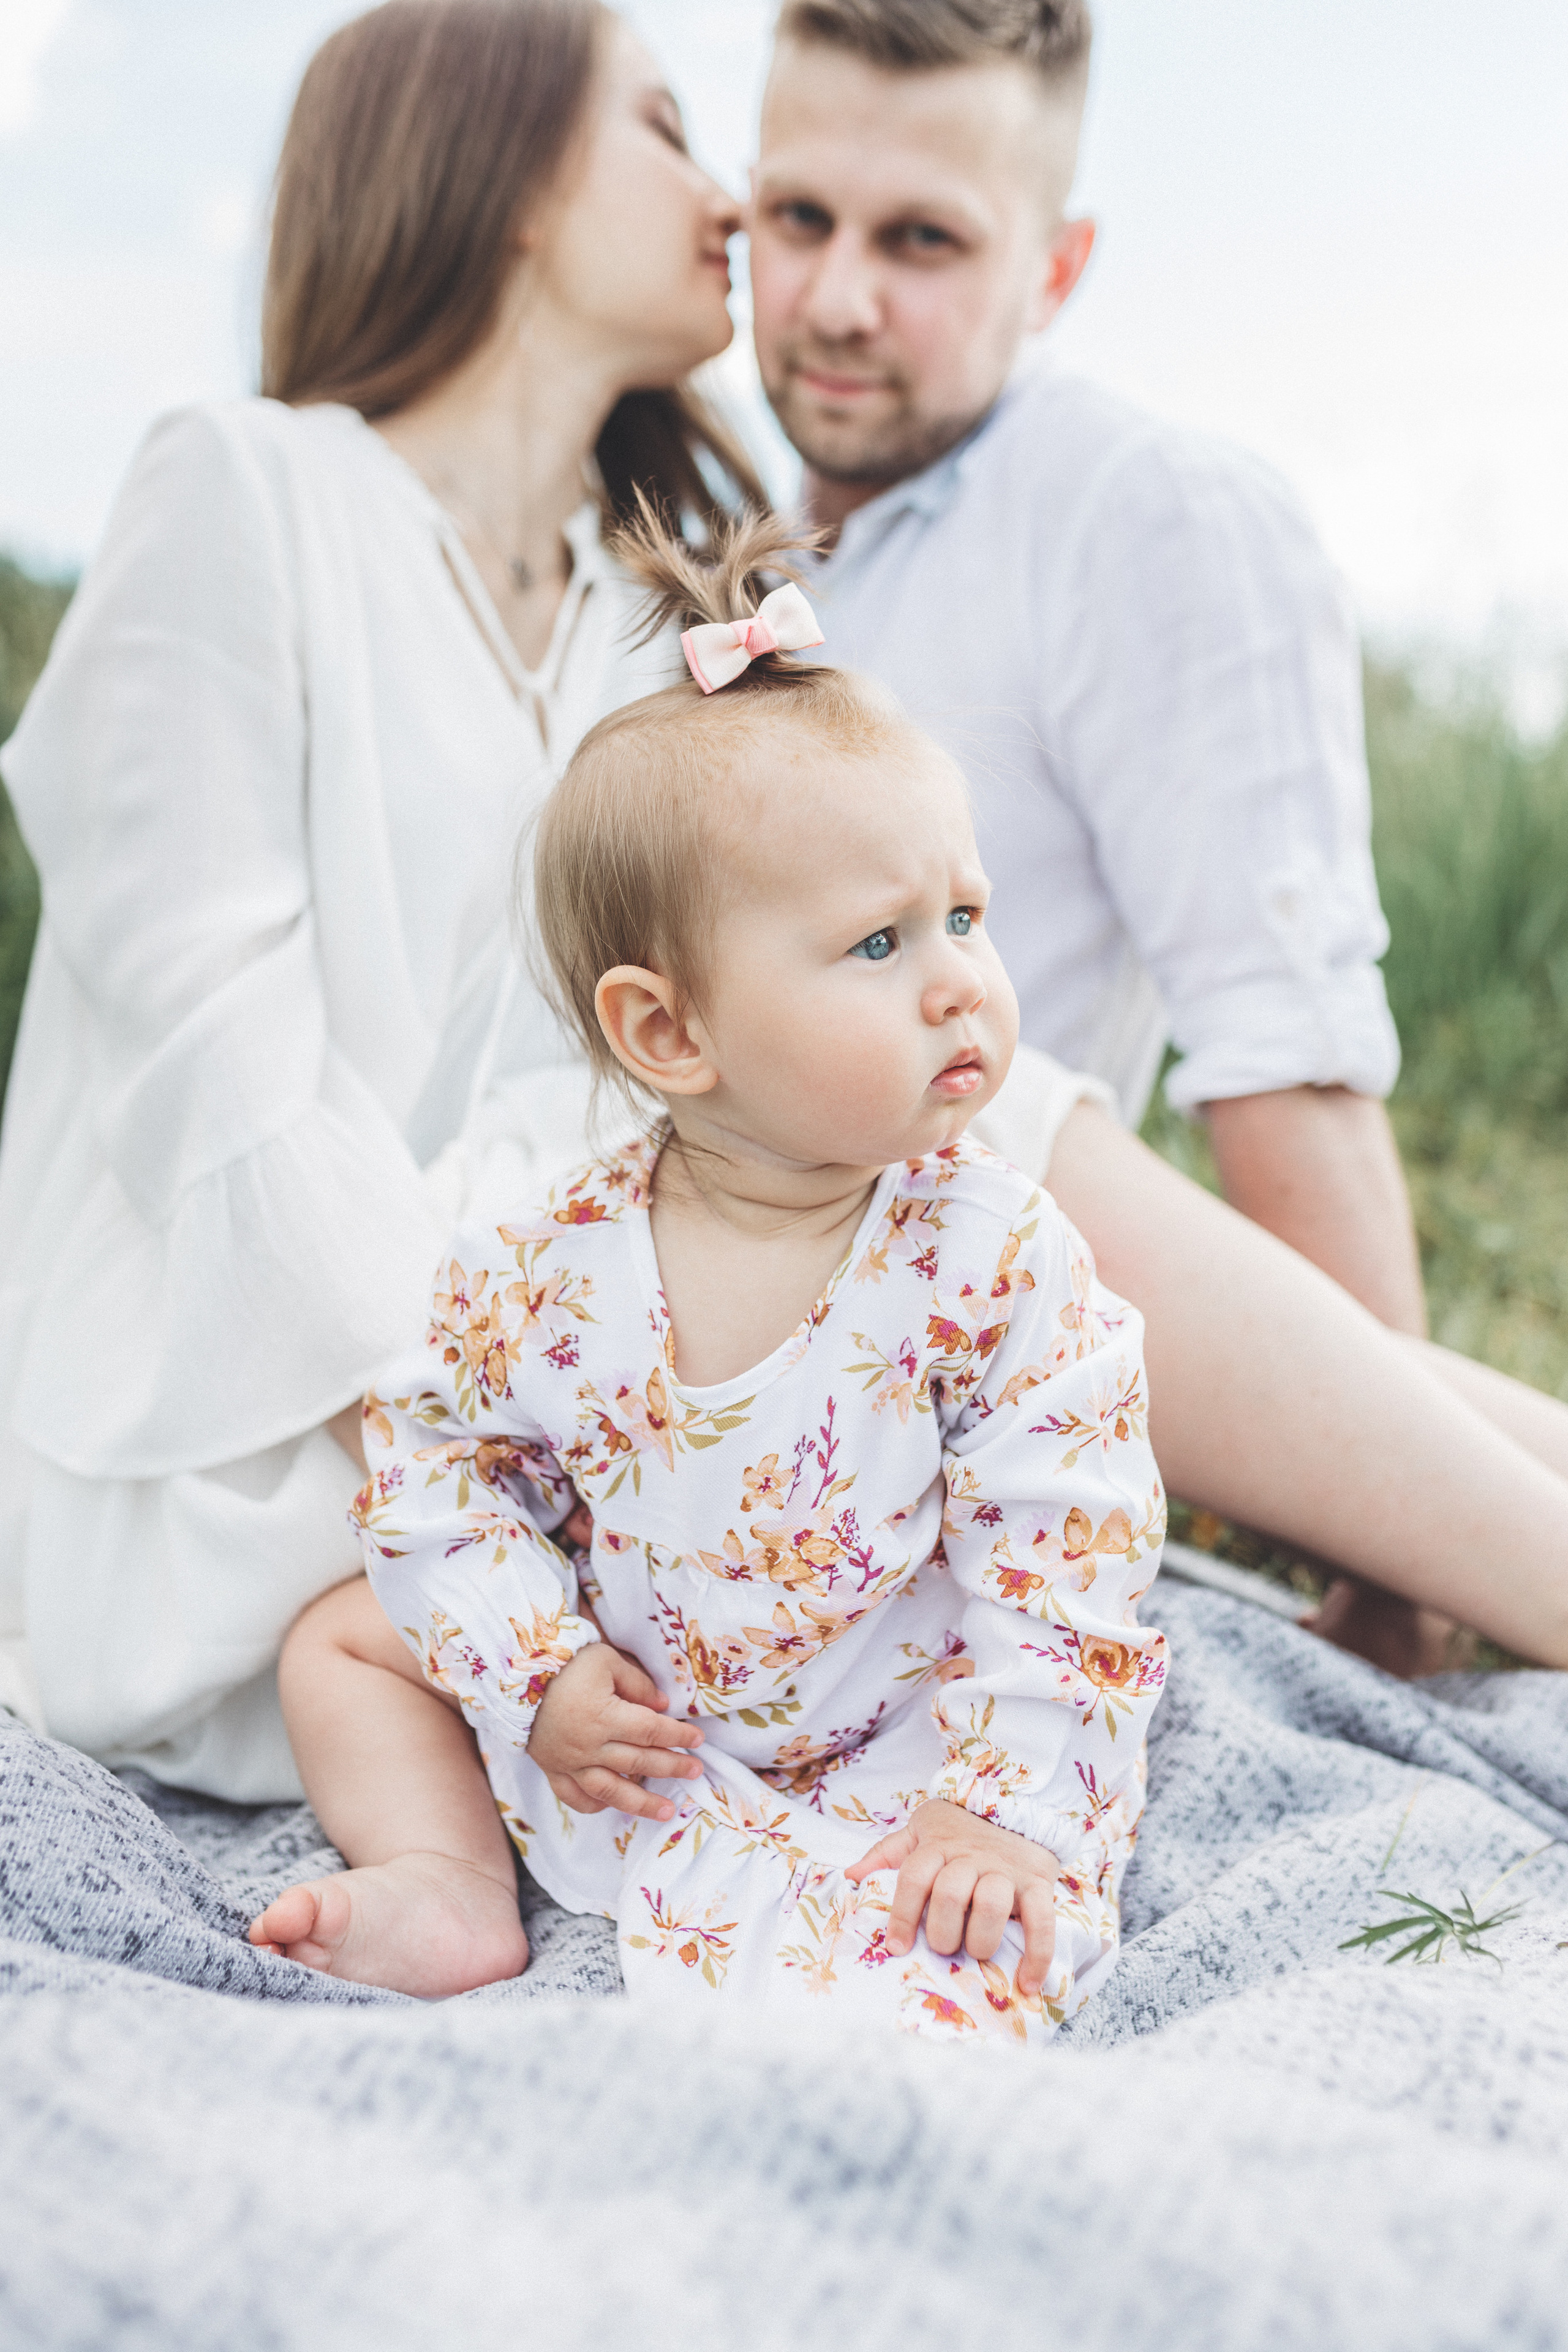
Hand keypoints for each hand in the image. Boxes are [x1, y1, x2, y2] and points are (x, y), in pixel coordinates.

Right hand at [527, 1643, 702, 1820]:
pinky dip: (594, 1805)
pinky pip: (574, 1797)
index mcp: (605, 1716)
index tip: (698, 1739)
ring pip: (610, 1791)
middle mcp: (589, 1746)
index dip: (678, 1736)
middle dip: (672, 1767)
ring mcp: (569, 1762)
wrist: (516, 1674)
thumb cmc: (566, 1663)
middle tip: (696, 1771)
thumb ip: (637, 1685)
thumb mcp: (607, 1661)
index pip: (652, 1731)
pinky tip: (612, 1806)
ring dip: (641, 1804)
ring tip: (667, 1812)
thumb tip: (662, 1706)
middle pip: (639, 1762)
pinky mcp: (552, 1769)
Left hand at [846, 1798, 1058, 1994]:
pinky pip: (1041, 1920)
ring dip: (980, 1940)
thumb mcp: (921, 1830)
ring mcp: (1006, 1869)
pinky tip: (1027, 1984)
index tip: (896, 1947)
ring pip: (990, 1905)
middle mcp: (971, 1856)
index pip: (914, 1878)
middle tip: (942, 1946)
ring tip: (976, 1953)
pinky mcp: (1038, 1882)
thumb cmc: (960, 1828)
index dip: (902, 1915)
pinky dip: (1037, 1956)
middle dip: (942, 1931)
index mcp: (938, 1845)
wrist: (1017, 1803)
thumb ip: (887, 1853)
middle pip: (950, 1895)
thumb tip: (850, 1876)